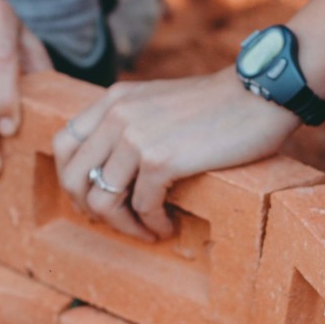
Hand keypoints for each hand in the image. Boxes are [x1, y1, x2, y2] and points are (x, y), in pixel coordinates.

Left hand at [51, 70, 299, 241]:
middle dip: (92, 210)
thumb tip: (114, 168)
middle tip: (119, 223)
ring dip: (124, 225)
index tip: (95, 199)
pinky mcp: (162, 159)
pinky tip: (168, 225)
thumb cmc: (220, 104)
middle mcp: (117, 115)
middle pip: (74, 177)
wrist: (260, 93)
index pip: (64, 143)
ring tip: (148, 230)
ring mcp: (136, 136)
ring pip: (103, 200)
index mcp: (114, 100)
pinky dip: (153, 223)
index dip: (72, 179)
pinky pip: (142, 207)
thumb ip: (131, 122)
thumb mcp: (160, 101)